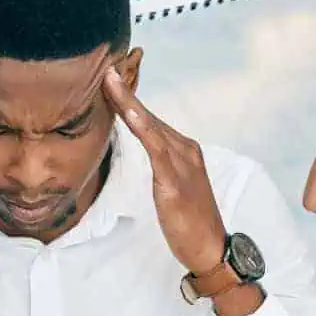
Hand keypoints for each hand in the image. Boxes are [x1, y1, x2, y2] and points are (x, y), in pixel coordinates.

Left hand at [102, 68, 225, 271]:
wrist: (210, 248)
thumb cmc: (189, 223)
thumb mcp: (169, 189)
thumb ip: (157, 168)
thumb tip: (139, 156)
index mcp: (182, 150)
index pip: (149, 118)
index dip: (128, 98)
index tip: (109, 78)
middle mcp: (184, 149)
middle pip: (147, 115)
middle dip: (125, 91)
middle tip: (105, 66)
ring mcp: (182, 162)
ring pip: (150, 124)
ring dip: (128, 100)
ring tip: (108, 79)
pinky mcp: (175, 179)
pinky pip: (155, 146)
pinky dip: (141, 125)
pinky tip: (128, 110)